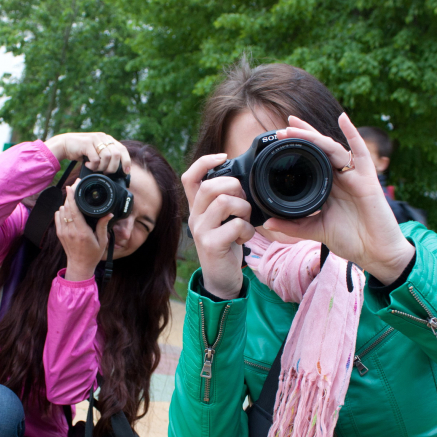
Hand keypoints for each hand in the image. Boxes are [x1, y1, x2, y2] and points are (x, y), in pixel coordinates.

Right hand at [45, 132, 130, 173]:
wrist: (64, 145)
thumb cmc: (81, 151)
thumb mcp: (96, 152)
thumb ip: (105, 157)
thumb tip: (116, 170)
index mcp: (107, 139)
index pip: (122, 149)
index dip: (126, 161)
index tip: (126, 172)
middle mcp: (103, 137)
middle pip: (116, 154)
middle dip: (113, 167)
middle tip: (105, 172)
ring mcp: (95, 139)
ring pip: (107, 157)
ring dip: (101, 167)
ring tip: (94, 168)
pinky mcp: (87, 143)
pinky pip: (96, 159)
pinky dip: (92, 165)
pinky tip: (87, 164)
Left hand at [55, 179, 113, 280]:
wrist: (79, 266)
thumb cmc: (93, 255)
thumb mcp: (102, 241)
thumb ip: (103, 226)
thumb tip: (109, 213)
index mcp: (82, 232)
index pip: (74, 211)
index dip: (72, 197)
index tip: (72, 187)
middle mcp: (71, 231)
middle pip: (66, 207)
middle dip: (69, 195)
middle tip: (74, 186)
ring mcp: (63, 232)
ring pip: (61, 211)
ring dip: (66, 202)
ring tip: (73, 197)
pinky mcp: (59, 233)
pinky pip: (57, 217)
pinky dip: (61, 210)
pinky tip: (68, 208)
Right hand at [182, 154, 256, 298]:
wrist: (221, 279)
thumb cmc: (226, 246)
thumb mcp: (222, 221)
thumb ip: (225, 202)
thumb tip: (242, 181)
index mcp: (196, 209)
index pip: (189, 177)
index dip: (205, 162)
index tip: (224, 157)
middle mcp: (194, 217)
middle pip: (210, 186)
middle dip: (234, 187)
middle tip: (243, 202)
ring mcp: (201, 231)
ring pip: (225, 202)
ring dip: (244, 209)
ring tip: (245, 221)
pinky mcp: (211, 244)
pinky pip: (235, 225)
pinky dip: (247, 229)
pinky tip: (244, 238)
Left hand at [263, 113, 413, 284]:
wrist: (376, 253)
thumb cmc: (351, 240)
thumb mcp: (315, 231)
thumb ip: (293, 227)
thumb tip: (268, 223)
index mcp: (329, 187)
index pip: (311, 161)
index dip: (298, 150)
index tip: (278, 141)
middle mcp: (341, 178)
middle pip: (320, 150)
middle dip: (303, 136)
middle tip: (283, 127)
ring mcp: (355, 176)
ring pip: (333, 149)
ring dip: (315, 137)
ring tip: (296, 127)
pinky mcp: (368, 180)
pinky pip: (361, 153)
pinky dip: (353, 134)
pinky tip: (343, 119)